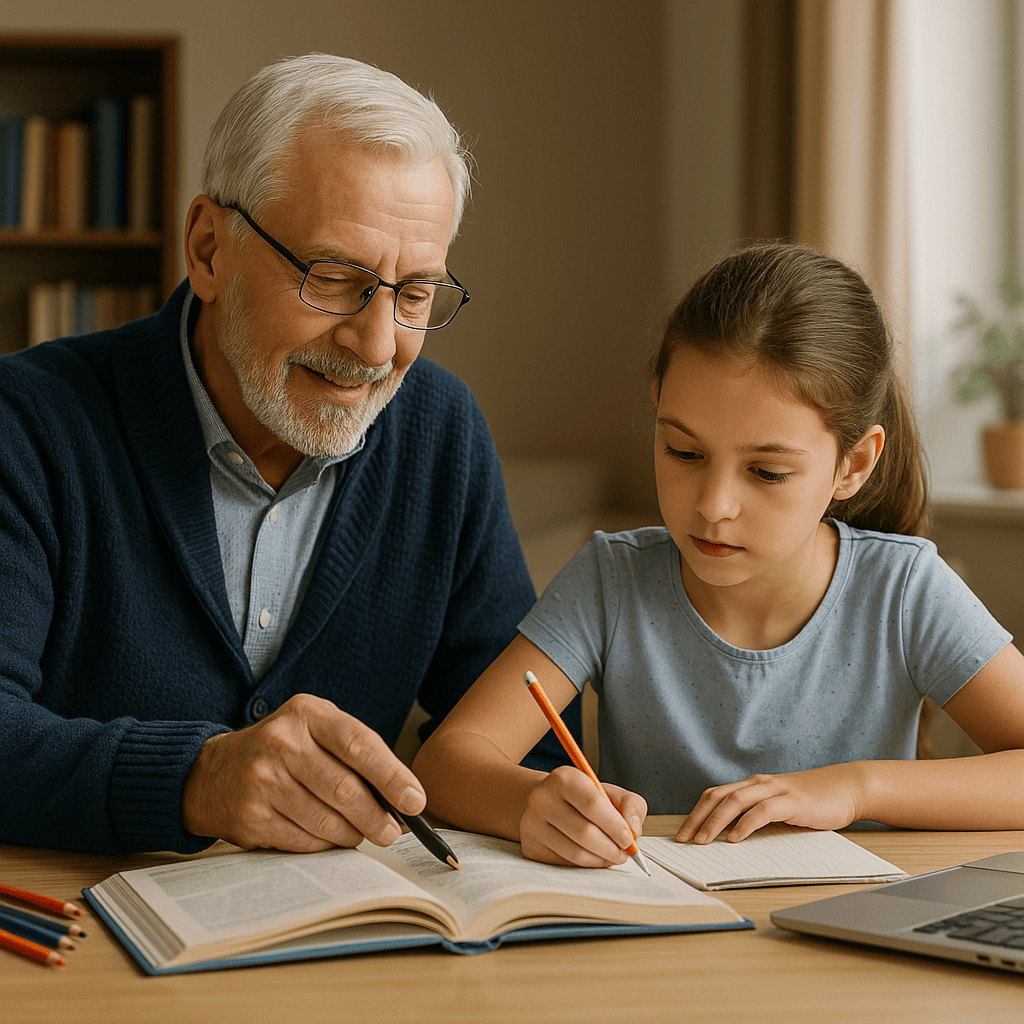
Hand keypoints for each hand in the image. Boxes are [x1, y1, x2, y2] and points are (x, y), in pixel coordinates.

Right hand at [182, 693, 425, 851]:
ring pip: (326, 820)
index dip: (392, 775)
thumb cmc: (283, 750)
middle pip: (344, 789)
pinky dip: (324, 845)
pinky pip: (303, 841)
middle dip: (377, 816)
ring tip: (362, 835)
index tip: (415, 801)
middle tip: (392, 832)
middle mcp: (282, 742)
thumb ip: (355, 752)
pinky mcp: (250, 817)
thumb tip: (402, 796)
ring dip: (353, 835)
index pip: (359, 744)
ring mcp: (262, 781)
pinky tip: (329, 838)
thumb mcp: (314, 730)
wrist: (212, 772)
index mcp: (307, 714)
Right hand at [519, 765, 647, 867]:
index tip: (629, 839)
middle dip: (611, 848)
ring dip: (600, 860)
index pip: (592, 803)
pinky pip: (565, 864)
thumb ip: (631, 805)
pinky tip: (593, 857)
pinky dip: (585, 866)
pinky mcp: (530, 846)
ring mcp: (532, 824)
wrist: (547, 803)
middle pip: (584, 832)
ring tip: (611, 856)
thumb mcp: (609, 792)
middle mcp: (542, 798)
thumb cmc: (584, 799)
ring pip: (575, 853)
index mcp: (564, 778)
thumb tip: (634, 830)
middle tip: (624, 854)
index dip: (614, 825)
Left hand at [675, 763, 865, 843]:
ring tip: (703, 841)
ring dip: (715, 822)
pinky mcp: (791, 801)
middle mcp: (758, 783)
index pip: (714, 796)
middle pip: (717, 797)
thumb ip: (755, 814)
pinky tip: (736, 838)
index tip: (682, 834)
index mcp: (751, 785)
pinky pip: (762, 811)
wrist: (845, 788)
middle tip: (684, 840)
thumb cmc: (810, 801)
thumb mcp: (777, 806)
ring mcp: (774, 790)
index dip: (695, 813)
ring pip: (735, 802)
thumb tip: (728, 836)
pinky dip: (746, 824)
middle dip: (697, 819)